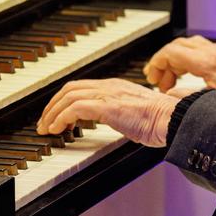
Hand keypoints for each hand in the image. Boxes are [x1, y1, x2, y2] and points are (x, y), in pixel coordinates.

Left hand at [36, 78, 178, 146]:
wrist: (171, 118)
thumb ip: (117, 113)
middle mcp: (109, 86)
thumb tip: (107, 121)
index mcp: (114, 86)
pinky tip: (57, 129)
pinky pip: (75, 108)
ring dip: (52, 113)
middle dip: (52, 106)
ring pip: (68, 96)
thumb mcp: (132, 113)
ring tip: (47, 128)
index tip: (55, 117)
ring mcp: (108, 94)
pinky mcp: (107, 106)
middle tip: (44, 123)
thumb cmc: (159, 120)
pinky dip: (61, 118)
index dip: (63, 101)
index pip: (80, 87)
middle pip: (70, 88)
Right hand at [145, 35, 215, 95]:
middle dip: (162, 62)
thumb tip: (170, 98)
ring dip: (173, 61)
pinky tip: (185, 77)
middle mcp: (211, 52)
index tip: (152, 77)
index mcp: (207, 62)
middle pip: (175, 46)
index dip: (156, 64)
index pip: (171, 52)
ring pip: (185, 46)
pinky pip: (196, 50)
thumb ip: (190, 99)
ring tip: (169, 81)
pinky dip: (184, 60)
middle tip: (158, 81)